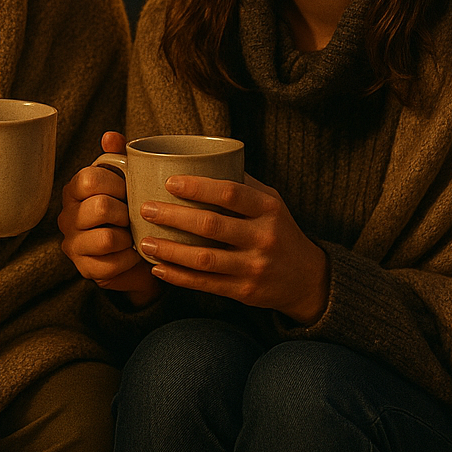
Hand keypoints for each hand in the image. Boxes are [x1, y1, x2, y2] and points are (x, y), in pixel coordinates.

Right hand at [57, 132, 160, 307]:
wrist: (139, 252)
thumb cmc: (129, 210)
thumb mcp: (126, 180)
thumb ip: (119, 156)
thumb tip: (110, 136)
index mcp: (74, 190)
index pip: (89, 179)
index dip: (116, 184)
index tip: (128, 190)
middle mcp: (67, 217)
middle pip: (100, 208)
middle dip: (126, 212)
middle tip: (133, 215)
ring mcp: (73, 245)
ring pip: (108, 238)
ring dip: (129, 236)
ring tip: (133, 234)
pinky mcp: (85, 269)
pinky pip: (113, 263)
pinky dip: (130, 257)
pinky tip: (132, 252)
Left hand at [137, 174, 328, 324]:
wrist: (307, 278)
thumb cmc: (279, 231)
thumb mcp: (271, 202)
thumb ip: (242, 184)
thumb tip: (201, 160)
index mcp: (269, 208)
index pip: (231, 193)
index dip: (198, 187)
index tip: (169, 182)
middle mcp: (263, 237)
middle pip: (211, 225)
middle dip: (173, 216)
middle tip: (145, 208)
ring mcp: (254, 266)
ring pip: (204, 258)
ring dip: (170, 250)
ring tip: (145, 241)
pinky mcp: (244, 291)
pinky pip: (205, 283)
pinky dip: (178, 276)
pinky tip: (158, 267)